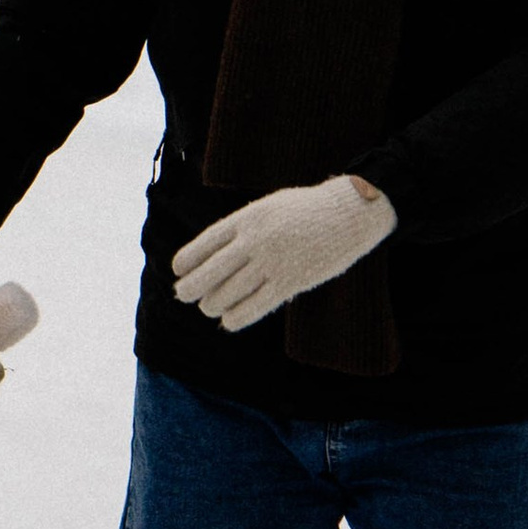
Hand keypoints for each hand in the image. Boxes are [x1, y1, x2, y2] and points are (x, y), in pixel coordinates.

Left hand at [172, 176, 396, 331]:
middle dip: (190, 288)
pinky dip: (236, 318)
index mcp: (247, 218)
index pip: (205, 243)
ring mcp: (271, 262)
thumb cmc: (307, 210)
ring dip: (213, 305)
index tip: (178, 270)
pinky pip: (254, 307)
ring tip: (210, 307)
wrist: (350, 212)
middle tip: (183, 295)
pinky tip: (229, 321)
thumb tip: (217, 252)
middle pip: (209, 272)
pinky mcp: (290, 282)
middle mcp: (254, 240)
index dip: (187, 260)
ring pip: (227, 294)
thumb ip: (244, 227)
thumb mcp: (269, 207)